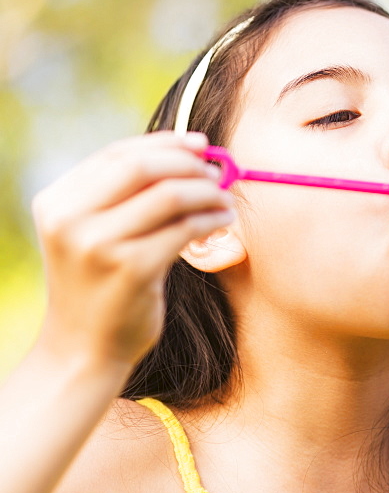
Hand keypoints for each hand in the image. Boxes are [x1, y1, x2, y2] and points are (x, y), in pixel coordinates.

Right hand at [31, 131, 233, 369]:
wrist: (82, 349)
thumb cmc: (98, 284)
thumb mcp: (92, 233)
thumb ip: (123, 196)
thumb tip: (190, 153)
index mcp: (58, 202)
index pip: (119, 154)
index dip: (166, 143)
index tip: (201, 143)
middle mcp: (71, 219)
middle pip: (144, 167)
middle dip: (189, 165)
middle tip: (218, 174)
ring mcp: (99, 245)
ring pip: (170, 195)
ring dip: (208, 192)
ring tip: (225, 200)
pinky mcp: (132, 270)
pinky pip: (184, 229)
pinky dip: (211, 219)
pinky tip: (222, 222)